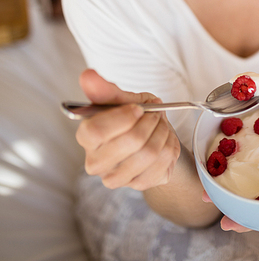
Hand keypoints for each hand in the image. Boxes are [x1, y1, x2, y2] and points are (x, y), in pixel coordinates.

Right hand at [75, 68, 180, 190]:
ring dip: (162, 132)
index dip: (122, 118)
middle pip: (130, 142)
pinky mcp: (138, 184)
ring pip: (149, 152)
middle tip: (154, 115)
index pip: (95, 131)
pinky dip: (170, 145)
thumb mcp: (122, 99)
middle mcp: (96, 162)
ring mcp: (116, 177)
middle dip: (150, 122)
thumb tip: (87, 76)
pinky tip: (164, 141)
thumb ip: (105, 90)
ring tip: (160, 125)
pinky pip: (163, 161)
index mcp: (86, 137)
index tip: (137, 108)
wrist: (152, 138)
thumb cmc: (132, 118)